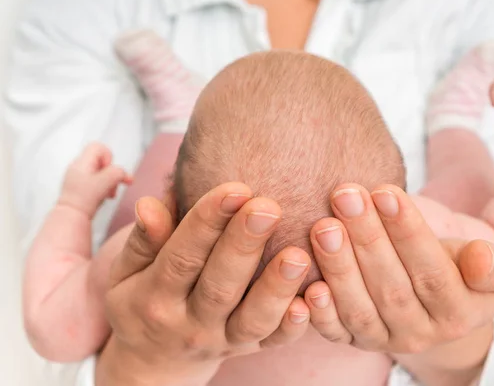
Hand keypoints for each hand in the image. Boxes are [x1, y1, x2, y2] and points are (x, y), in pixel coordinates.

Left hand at [59, 142, 131, 215]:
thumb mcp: (106, 182)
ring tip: (109, 195)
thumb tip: (122, 173)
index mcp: (82, 162)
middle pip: (102, 161)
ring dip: (109, 183)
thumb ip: (117, 173)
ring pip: (101, 173)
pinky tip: (104, 197)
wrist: (71, 216)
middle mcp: (78, 167)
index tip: (108, 171)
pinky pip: (96, 182)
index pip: (98, 147)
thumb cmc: (85, 198)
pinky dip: (103, 188)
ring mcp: (78, 178)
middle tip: (113, 186)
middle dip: (112, 174)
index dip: (108, 157)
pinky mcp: (80, 188)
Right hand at [97, 183, 311, 385]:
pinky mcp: (249, 350)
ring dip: (277, 287)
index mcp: (155, 296)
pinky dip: (293, 326)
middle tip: (269, 207)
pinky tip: (311, 299)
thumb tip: (150, 204)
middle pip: (220, 285)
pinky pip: (274, 342)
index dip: (207, 222)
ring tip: (298, 254)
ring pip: (252, 319)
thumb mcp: (125, 272)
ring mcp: (223, 340)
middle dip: (245, 245)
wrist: (153, 360)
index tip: (235, 188)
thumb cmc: (142, 299)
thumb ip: (143, 239)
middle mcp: (190, 323)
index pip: (182, 256)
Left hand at [303, 184, 493, 378]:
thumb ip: (487, 264)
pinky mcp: (354, 342)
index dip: (408, 232)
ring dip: (339, 266)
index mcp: (460, 314)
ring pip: (360, 309)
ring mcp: (385, 340)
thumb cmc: (452, 266)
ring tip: (323, 226)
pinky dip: (320, 313)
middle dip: (367, 238)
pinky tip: (308, 285)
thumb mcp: (482, 264)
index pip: (433, 272)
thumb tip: (482, 257)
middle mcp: (422, 335)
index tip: (386, 192)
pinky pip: (336, 333)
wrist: (428, 297)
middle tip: (346, 196)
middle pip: (392, 287)